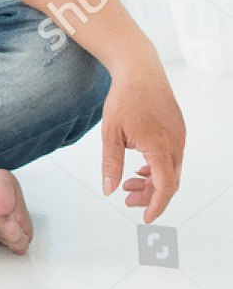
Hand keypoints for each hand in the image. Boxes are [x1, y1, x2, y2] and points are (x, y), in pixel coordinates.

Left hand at [100, 68, 184, 221]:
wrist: (140, 70)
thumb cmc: (123, 99)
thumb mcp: (110, 133)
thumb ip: (111, 164)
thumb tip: (109, 190)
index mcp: (160, 146)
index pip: (165, 186)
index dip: (156, 205)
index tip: (145, 218)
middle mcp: (175, 143)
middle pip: (168, 181)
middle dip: (149, 195)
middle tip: (127, 200)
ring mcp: (179, 136)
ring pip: (170, 170)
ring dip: (152, 181)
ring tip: (128, 185)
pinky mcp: (178, 130)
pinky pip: (171, 157)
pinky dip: (157, 168)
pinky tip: (139, 168)